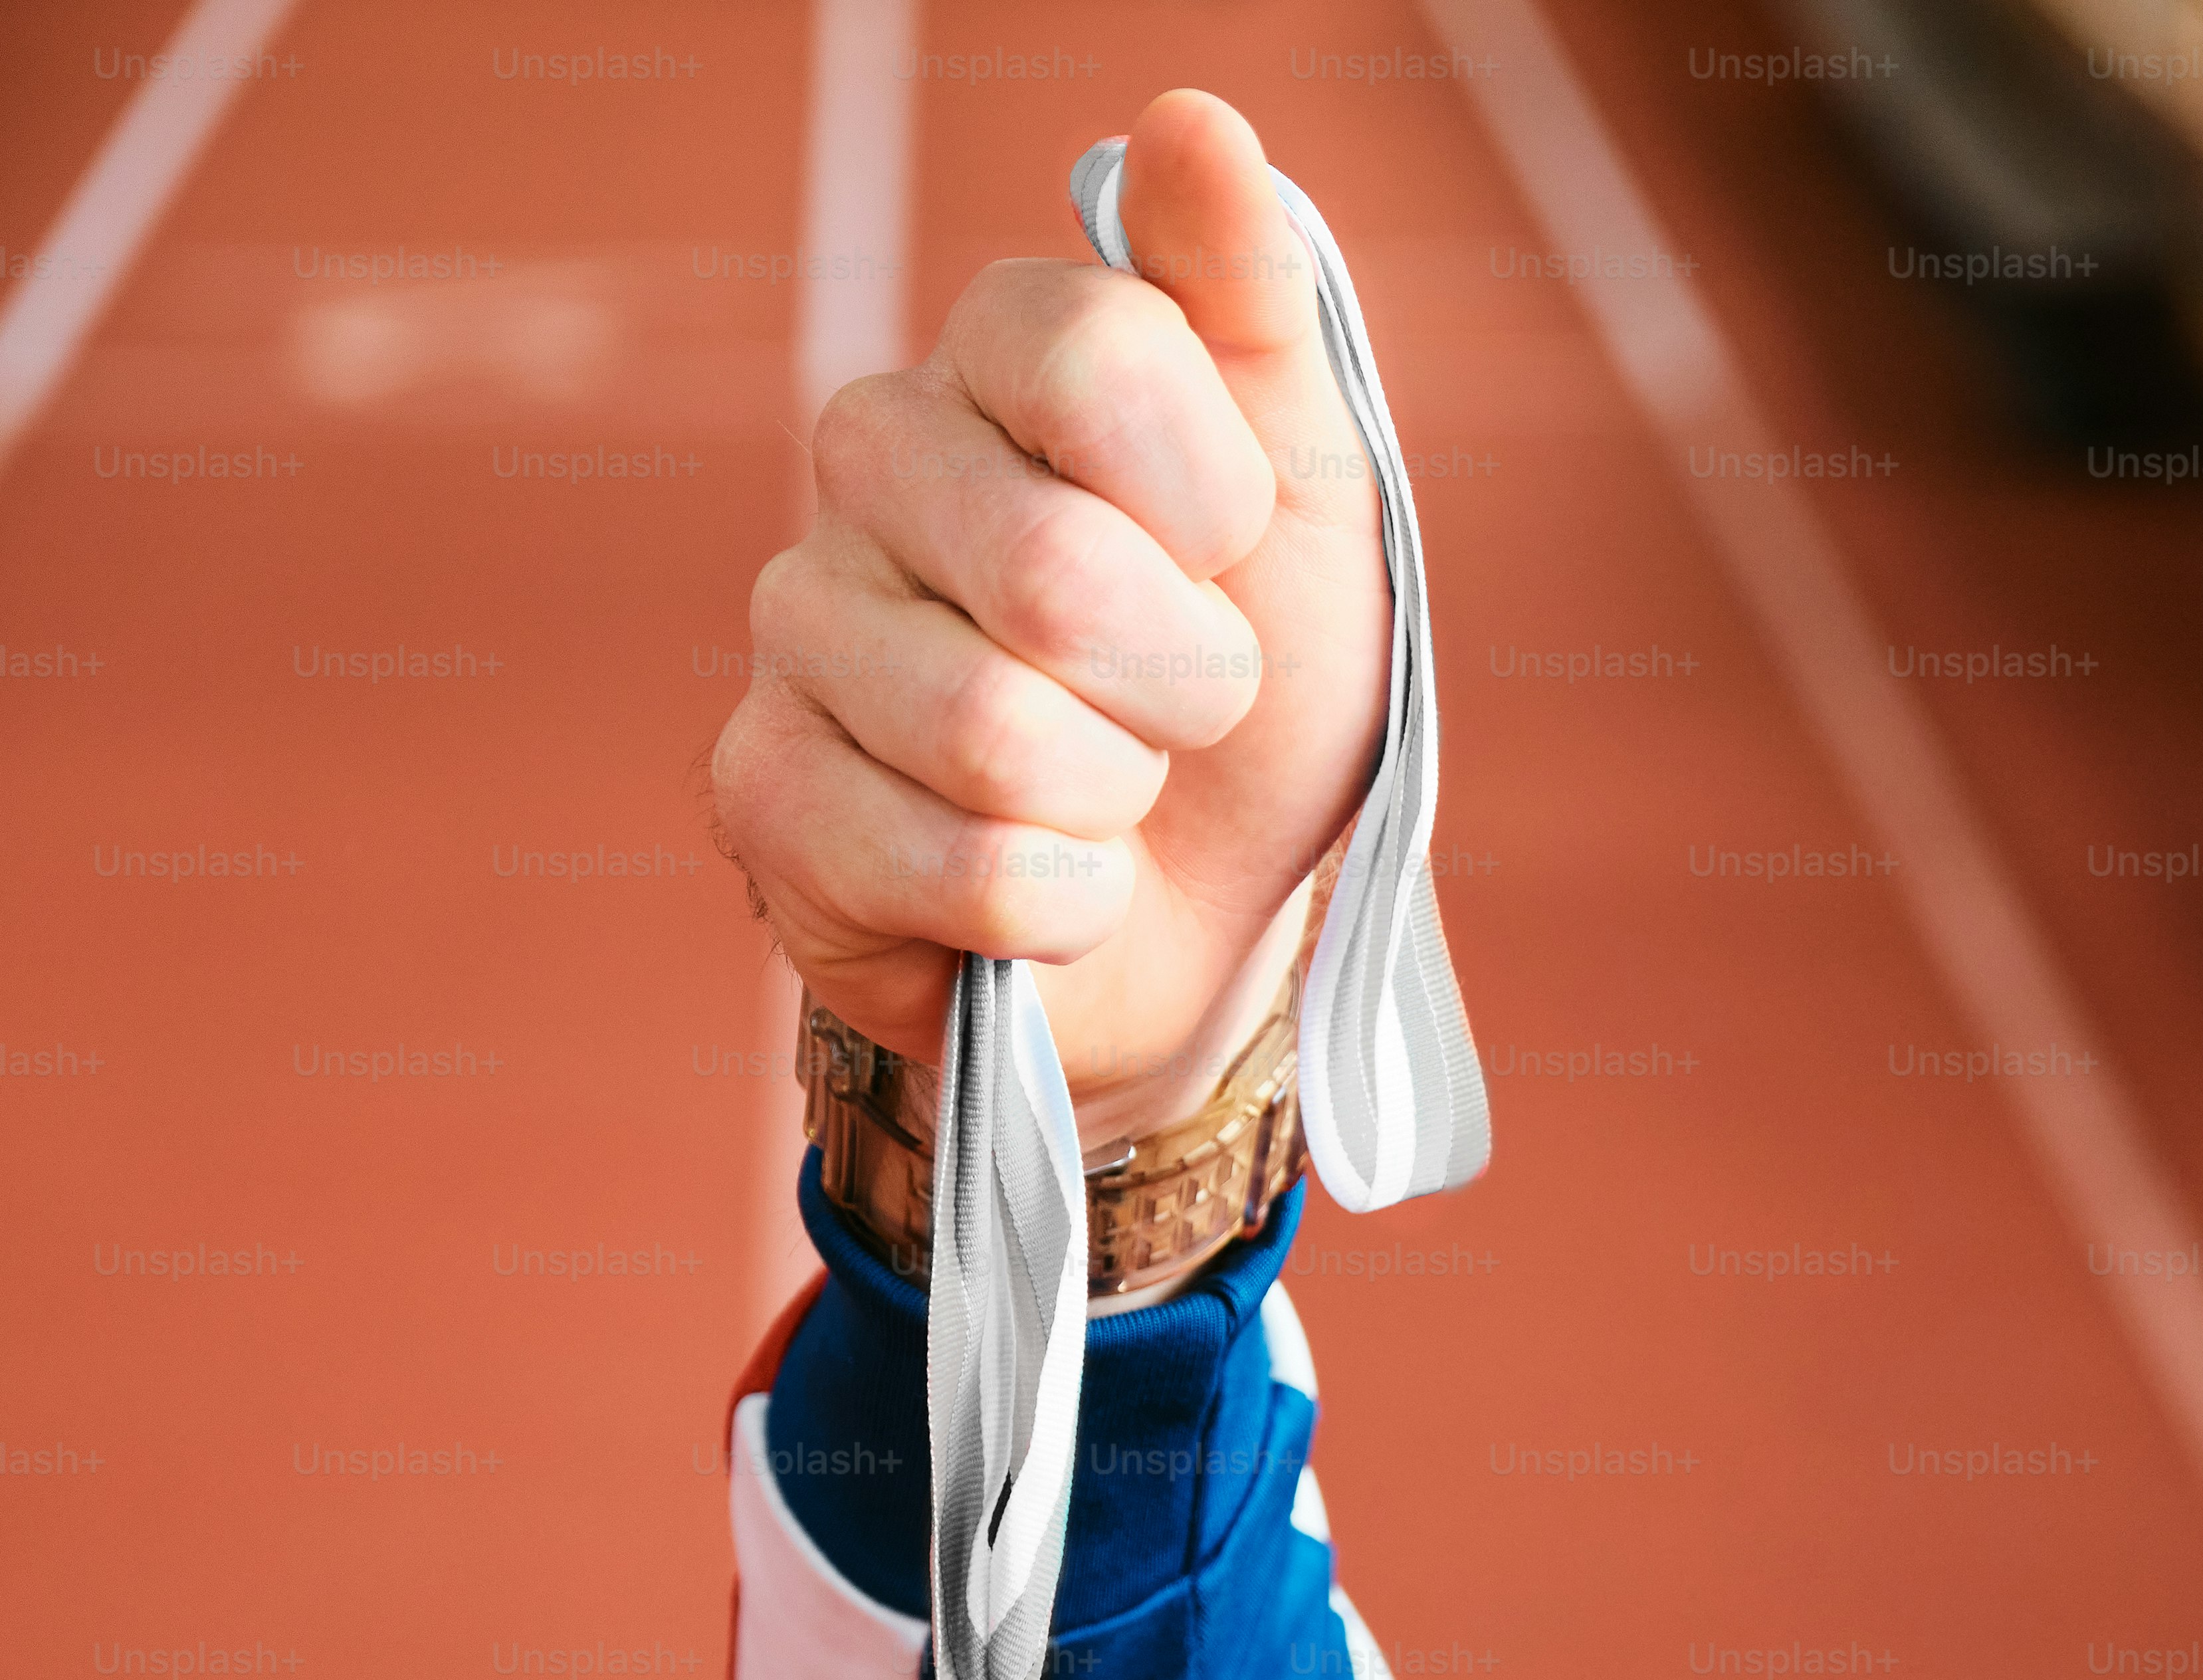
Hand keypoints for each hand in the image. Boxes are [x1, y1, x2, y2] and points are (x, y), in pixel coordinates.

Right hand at [711, 89, 1389, 1145]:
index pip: (1088, 350)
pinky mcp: (761, 792)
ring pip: (995, 733)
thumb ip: (1255, 300)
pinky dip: (1051, 903)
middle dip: (1182, 679)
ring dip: (1114, 798)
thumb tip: (1191, 121)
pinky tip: (1052, 886)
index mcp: (999, 355)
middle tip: (1185, 702)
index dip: (1205, 494)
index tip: (1230, 549)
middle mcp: (871, 458)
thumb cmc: (1268, 682)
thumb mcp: (1314, 490)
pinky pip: (943, 861)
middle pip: (1047, 569)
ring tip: (1112, 788)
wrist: (1218, 908)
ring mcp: (798, 625)